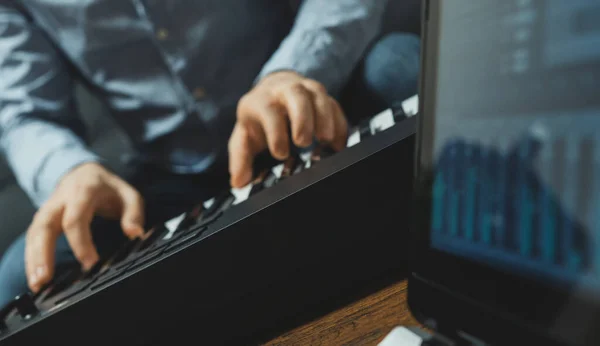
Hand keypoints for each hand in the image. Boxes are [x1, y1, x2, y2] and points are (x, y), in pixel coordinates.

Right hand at [25, 162, 144, 292]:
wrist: (84, 172)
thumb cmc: (108, 187)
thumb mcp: (128, 194)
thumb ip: (134, 213)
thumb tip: (135, 233)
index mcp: (83, 191)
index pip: (76, 219)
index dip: (81, 242)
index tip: (90, 264)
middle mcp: (61, 200)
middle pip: (45, 226)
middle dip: (43, 253)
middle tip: (45, 279)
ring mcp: (48, 209)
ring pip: (35, 233)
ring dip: (33, 259)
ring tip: (37, 284)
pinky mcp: (42, 219)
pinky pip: (33, 238)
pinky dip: (31, 257)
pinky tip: (35, 276)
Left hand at [228, 71, 347, 186]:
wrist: (273, 89)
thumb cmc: (258, 117)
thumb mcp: (244, 136)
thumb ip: (241, 159)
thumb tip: (239, 182)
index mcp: (261, 101)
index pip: (269, 112)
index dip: (276, 133)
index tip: (280, 154)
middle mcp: (284, 90)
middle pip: (296, 95)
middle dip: (302, 119)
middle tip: (303, 142)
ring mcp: (305, 90)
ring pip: (318, 95)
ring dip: (325, 117)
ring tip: (325, 139)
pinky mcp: (322, 96)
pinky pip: (334, 105)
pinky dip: (338, 123)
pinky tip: (338, 142)